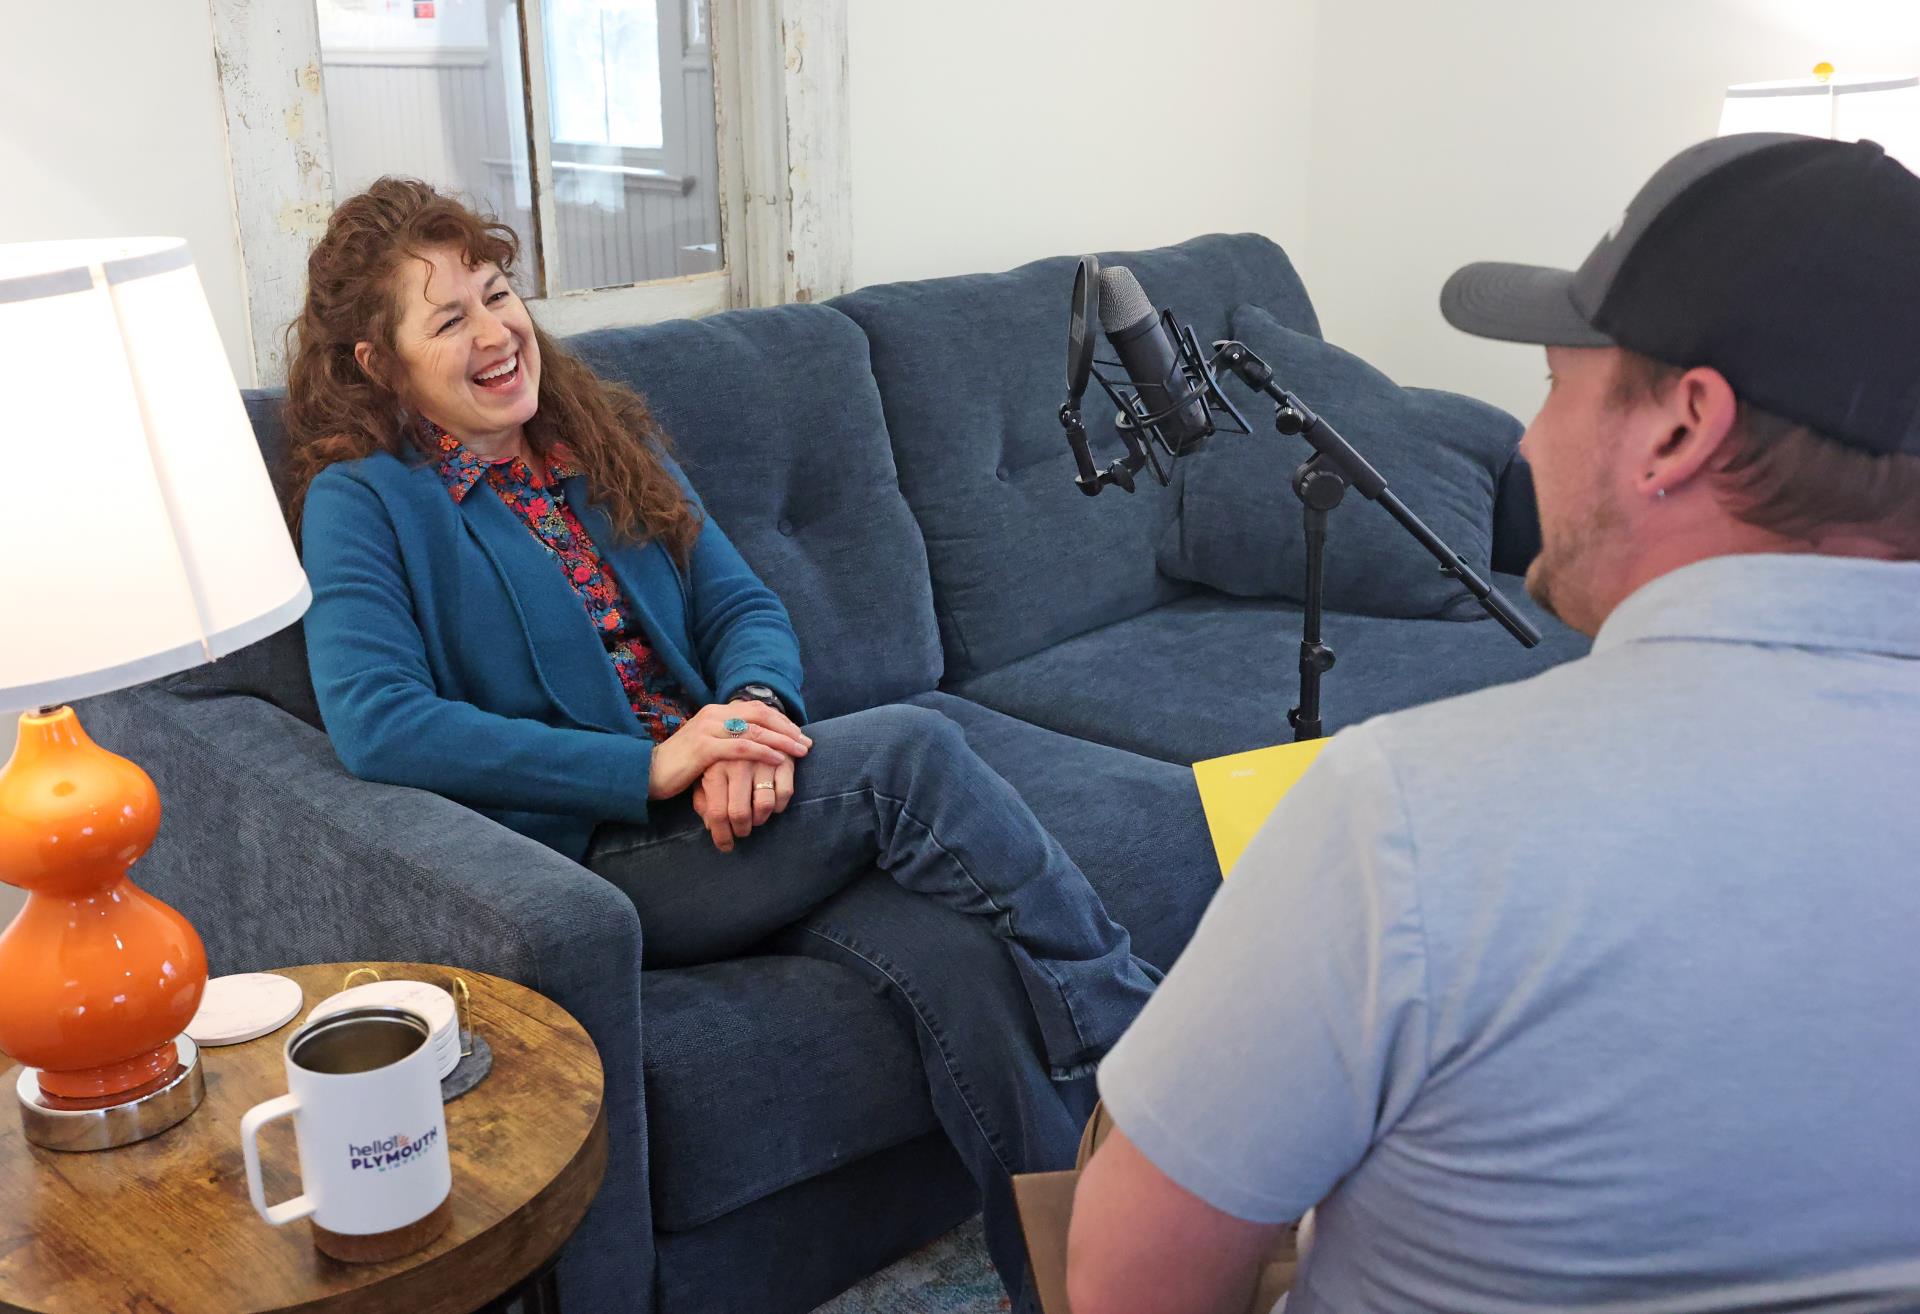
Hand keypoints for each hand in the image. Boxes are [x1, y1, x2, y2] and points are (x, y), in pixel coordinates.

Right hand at [649, 701, 810, 801]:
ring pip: (754, 729)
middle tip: (806, 742)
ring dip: (782, 740)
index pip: (756, 708)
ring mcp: (708, 729)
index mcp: (716, 711)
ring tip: (800, 750)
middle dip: (787, 728)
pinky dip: (763, 752)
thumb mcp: (709, 747)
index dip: (781, 719)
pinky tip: (778, 759)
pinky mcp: (704, 748)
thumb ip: (729, 740)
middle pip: (760, 715)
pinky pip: (741, 747)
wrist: (649, 773)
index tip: (799, 733)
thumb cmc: (682, 764)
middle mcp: (713, 715)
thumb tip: (758, 743)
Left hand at [691, 753, 795, 851]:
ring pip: (764, 805)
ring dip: (762, 820)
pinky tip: (774, 805)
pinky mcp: (782, 757)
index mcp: (714, 767)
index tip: (725, 846)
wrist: (745, 717)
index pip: (716, 812)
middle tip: (743, 832)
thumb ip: (703, 798)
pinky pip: (785, 793)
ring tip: (758, 819)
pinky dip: (780, 806)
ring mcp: (761, 759)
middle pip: (739, 812)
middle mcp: (736, 763)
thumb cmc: (721, 754)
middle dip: (742, 830)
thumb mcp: (705, 773)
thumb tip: (709, 825)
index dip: (721, 835)